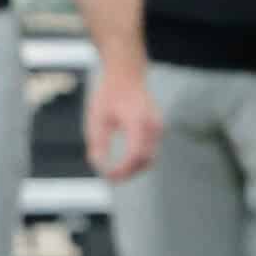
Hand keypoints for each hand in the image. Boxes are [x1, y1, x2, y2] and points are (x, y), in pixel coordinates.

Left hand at [83, 65, 161, 181]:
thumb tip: (98, 165)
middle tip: (110, 180)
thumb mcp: (96, 118)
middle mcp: (153, 125)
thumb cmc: (108, 95)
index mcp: (138, 121)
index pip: (135, 154)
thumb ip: (97, 143)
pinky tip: (123, 164)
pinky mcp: (157, 129)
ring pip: (151, 157)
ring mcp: (158, 128)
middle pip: (146, 160)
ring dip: (135, 169)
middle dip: (129, 173)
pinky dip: (138, 160)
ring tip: (115, 174)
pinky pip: (151, 150)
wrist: (127, 76)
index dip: (122, 169)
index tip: (107, 175)